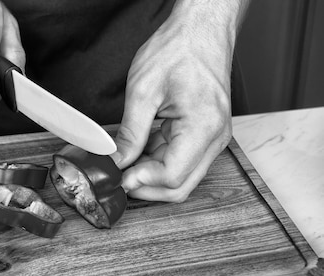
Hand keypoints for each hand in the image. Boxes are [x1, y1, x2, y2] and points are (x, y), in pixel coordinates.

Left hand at [112, 0, 249, 201]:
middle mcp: (214, 138)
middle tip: (117, 178)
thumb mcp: (143, 91)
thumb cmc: (179, 50)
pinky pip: (181, 161)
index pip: (172, 175)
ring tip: (124, 165)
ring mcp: (212, 139)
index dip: (141, 182)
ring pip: (181, 178)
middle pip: (179, 187)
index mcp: (203, 126)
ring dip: (150, 177)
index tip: (118, 176)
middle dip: (145, 188)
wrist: (201, 31)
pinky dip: (157, 164)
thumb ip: (130, 134)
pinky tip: (138, 154)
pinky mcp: (205, 135)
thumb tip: (117, 162)